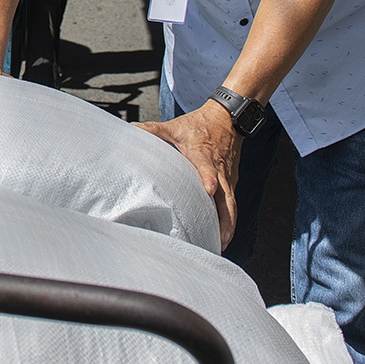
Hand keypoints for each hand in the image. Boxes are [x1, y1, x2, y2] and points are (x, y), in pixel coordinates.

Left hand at [137, 104, 241, 248]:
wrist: (227, 119)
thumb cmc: (198, 125)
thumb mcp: (175, 126)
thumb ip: (154, 130)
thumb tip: (132, 130)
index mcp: (203, 154)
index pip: (207, 166)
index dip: (208, 177)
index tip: (208, 190)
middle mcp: (219, 169)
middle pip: (225, 196)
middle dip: (223, 218)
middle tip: (218, 239)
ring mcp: (228, 178)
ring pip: (231, 205)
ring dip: (228, 226)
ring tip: (220, 245)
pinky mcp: (231, 183)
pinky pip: (232, 204)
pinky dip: (230, 221)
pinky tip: (223, 237)